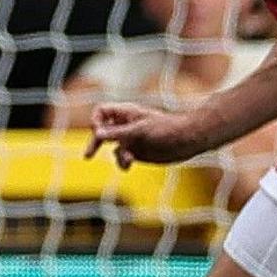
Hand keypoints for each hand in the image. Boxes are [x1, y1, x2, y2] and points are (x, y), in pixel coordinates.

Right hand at [87, 99, 219, 168]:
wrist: (188, 140)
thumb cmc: (167, 128)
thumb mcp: (140, 130)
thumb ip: (118, 133)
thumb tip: (97, 133)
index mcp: (126, 113)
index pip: (101, 112)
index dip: (96, 121)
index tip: (99, 132)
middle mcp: (126, 126)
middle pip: (101, 131)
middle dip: (95, 143)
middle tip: (88, 155)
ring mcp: (131, 139)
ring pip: (112, 148)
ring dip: (116, 155)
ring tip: (128, 160)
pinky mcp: (137, 153)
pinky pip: (122, 158)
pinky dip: (123, 162)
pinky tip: (130, 164)